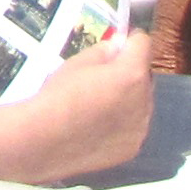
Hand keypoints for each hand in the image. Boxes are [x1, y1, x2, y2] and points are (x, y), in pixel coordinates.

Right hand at [21, 29, 155, 177]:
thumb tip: (117, 47)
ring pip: (141, 105)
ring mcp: (140, 128)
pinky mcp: (132, 149)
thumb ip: (103, 51)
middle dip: (130, 73)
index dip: (130, 41)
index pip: (144, 44)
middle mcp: (144, 99)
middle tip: (104, 79)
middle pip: (144, 77)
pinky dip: (122, 126)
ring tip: (100, 108)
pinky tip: (99, 130)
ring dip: (128, 101)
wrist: (46, 141)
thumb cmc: (60, 96)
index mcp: (132, 73)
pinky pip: (133, 130)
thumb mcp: (77, 63)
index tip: (117, 46)